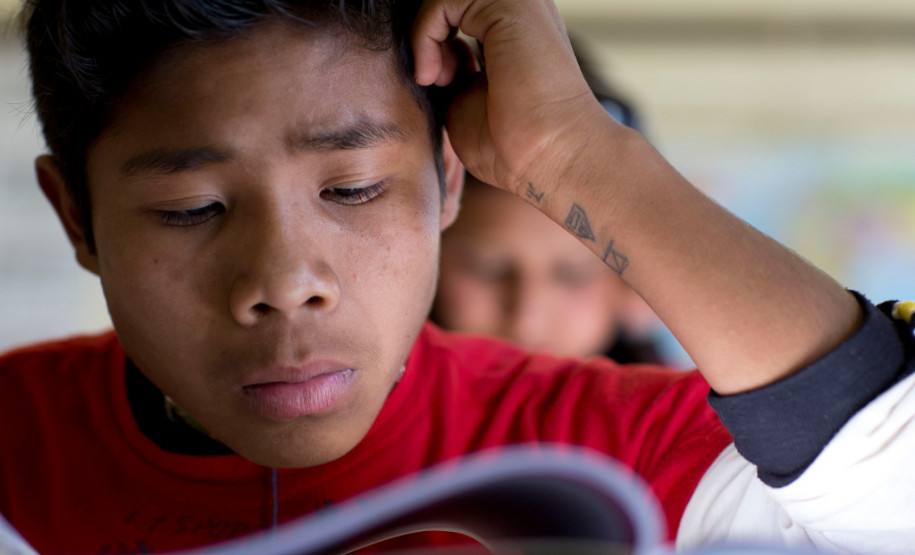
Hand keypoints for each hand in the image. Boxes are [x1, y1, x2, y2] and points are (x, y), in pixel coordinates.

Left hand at [411, 0, 607, 195]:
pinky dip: (424, 35)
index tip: (439, 83)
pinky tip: (435, 74)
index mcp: (515, 29)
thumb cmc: (511, 144)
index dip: (434, 41)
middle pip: (453, 4)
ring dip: (424, 36)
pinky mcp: (511, 4)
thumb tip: (434, 51)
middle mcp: (520, 10)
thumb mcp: (464, 99)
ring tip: (436, 78)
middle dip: (428, 34)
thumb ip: (451, 66)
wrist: (548, 156)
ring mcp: (518, 3)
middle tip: (438, 80)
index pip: (458, 14)